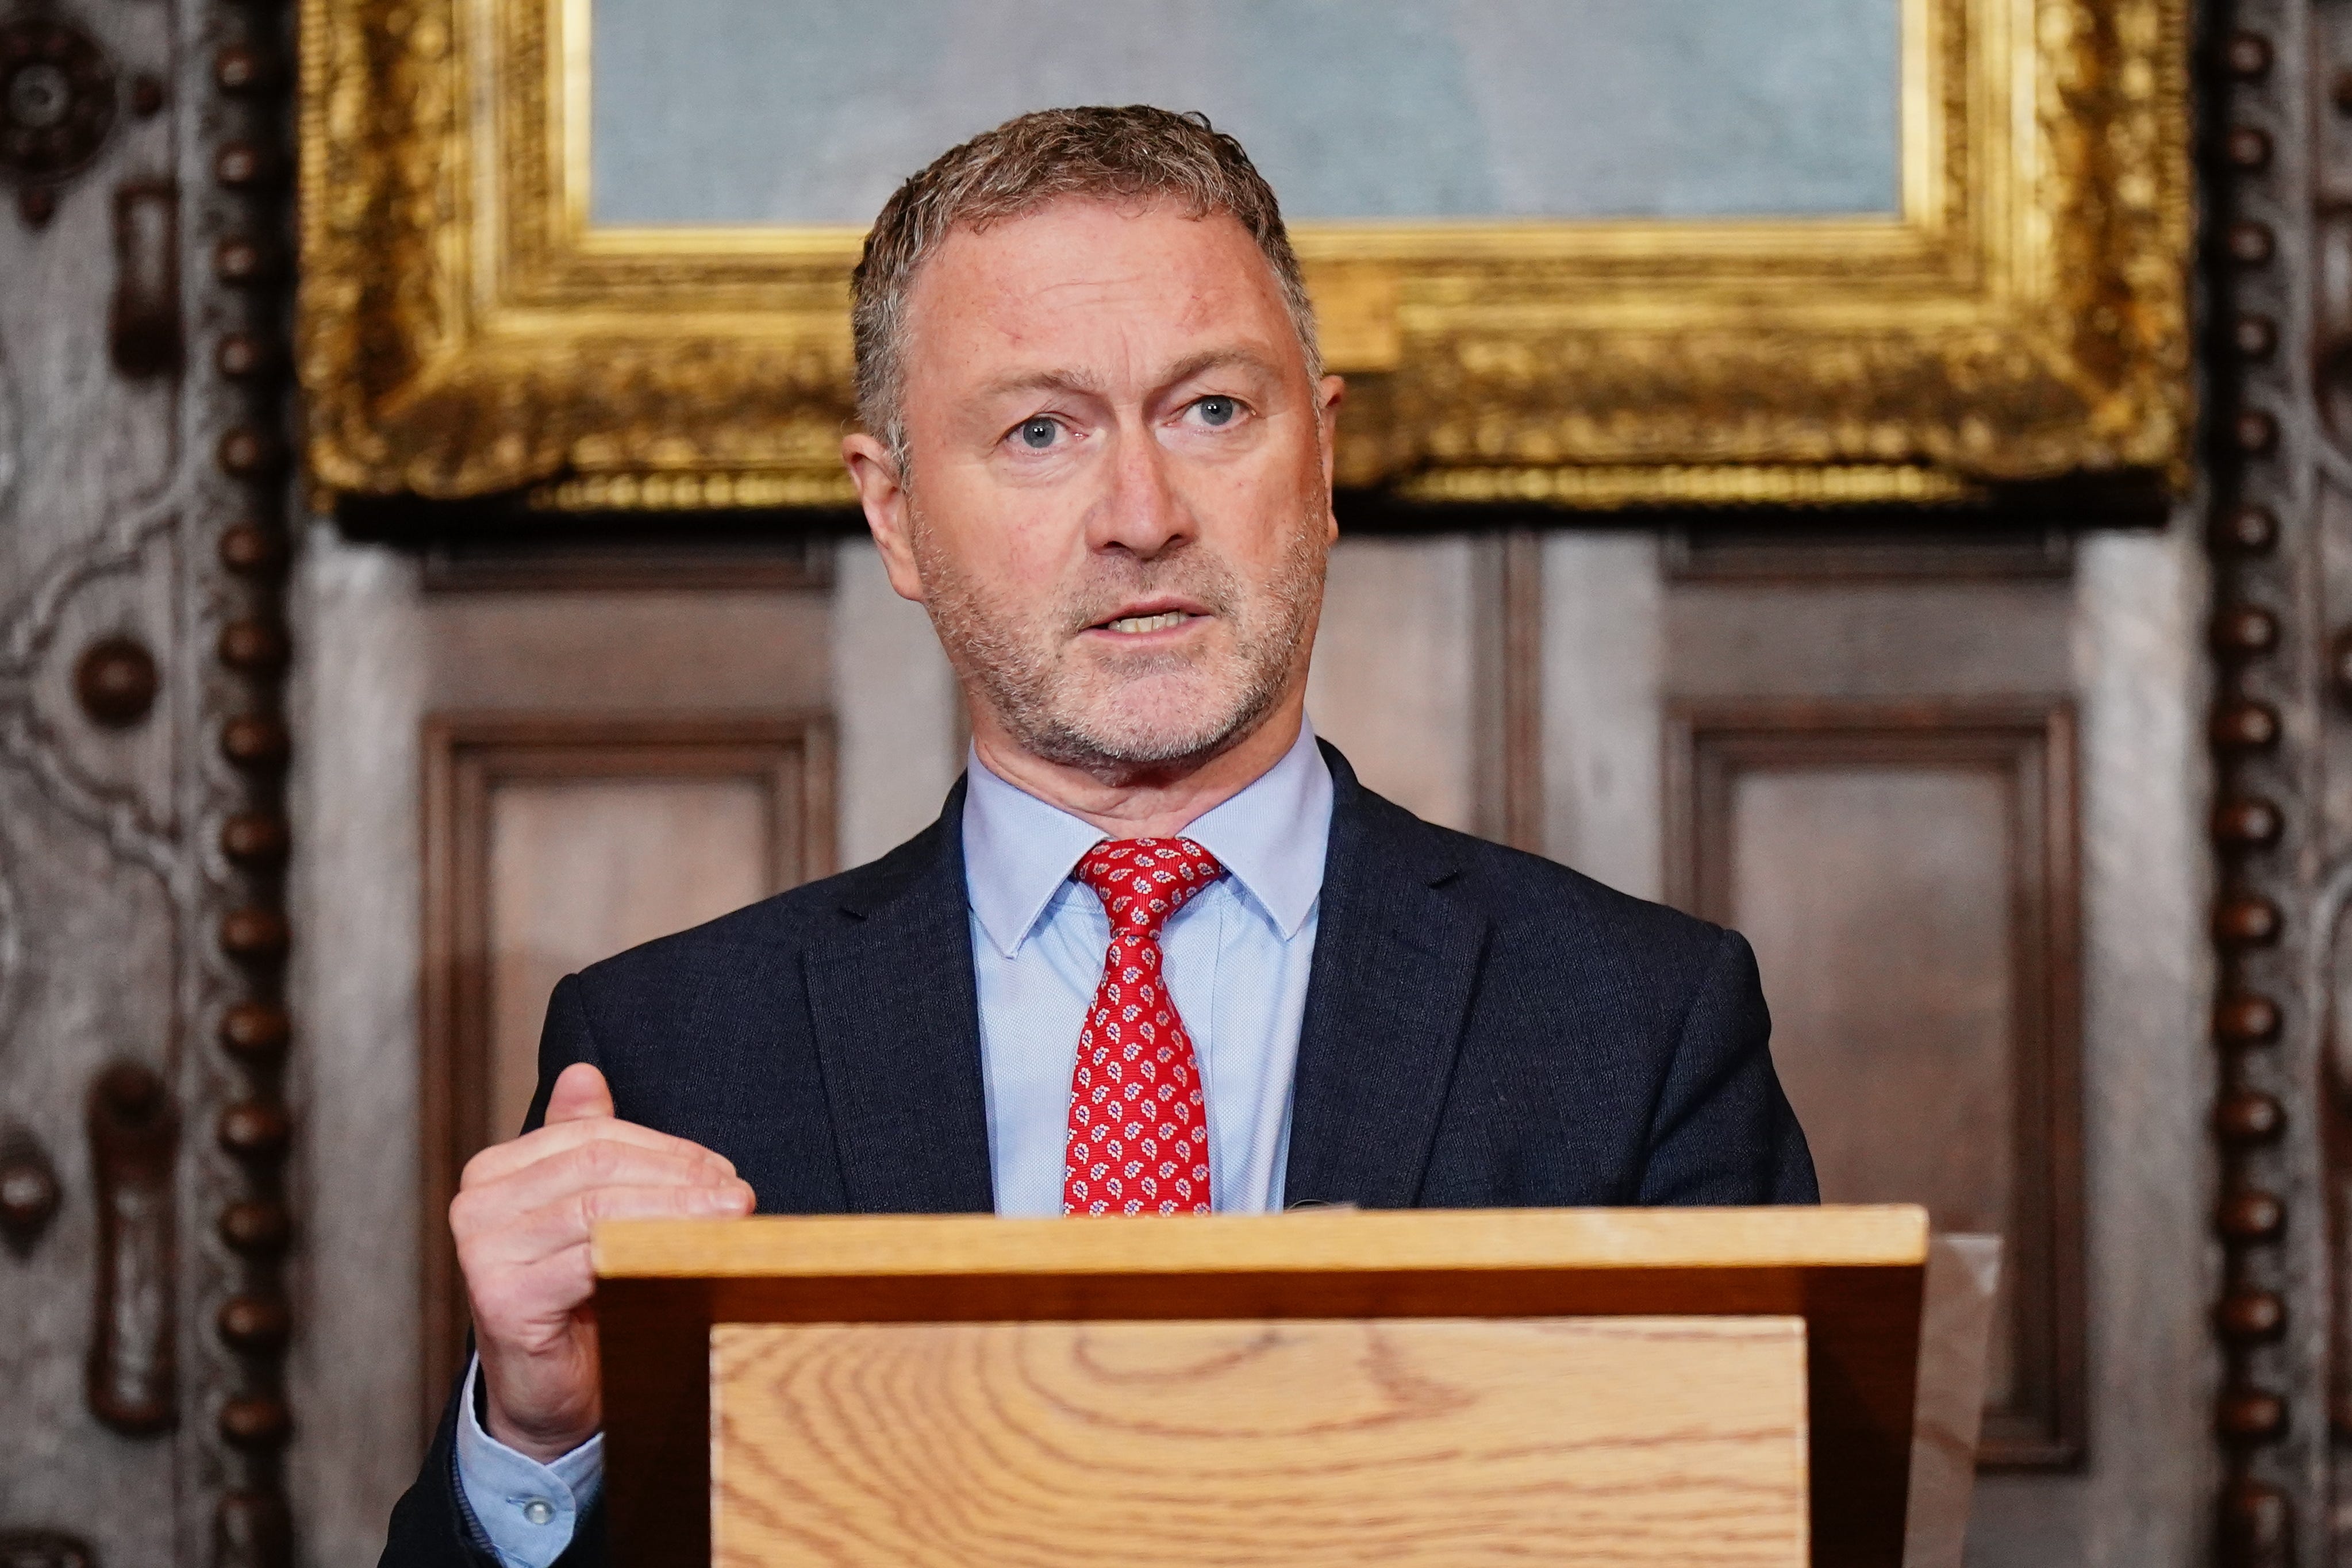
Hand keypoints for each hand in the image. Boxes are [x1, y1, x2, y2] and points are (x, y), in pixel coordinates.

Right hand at [451, 1062, 754, 1459]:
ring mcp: (482, 1249)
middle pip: (600, 1163)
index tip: (724, 1171)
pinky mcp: (502, 1297)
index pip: (595, 1135)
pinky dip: (651, 1252)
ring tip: (732, 1219)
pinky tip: (694, 1256)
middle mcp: (476, 1202)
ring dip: (678, 1211)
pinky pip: (592, 1259)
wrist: (548, 1399)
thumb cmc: (577, 1302)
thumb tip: (584, 1072)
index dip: (669, 1150)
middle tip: (739, 1196)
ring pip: (601, 1206)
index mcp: (495, 1171)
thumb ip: (584, 1145)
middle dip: (680, 1177)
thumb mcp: (585, 1215)